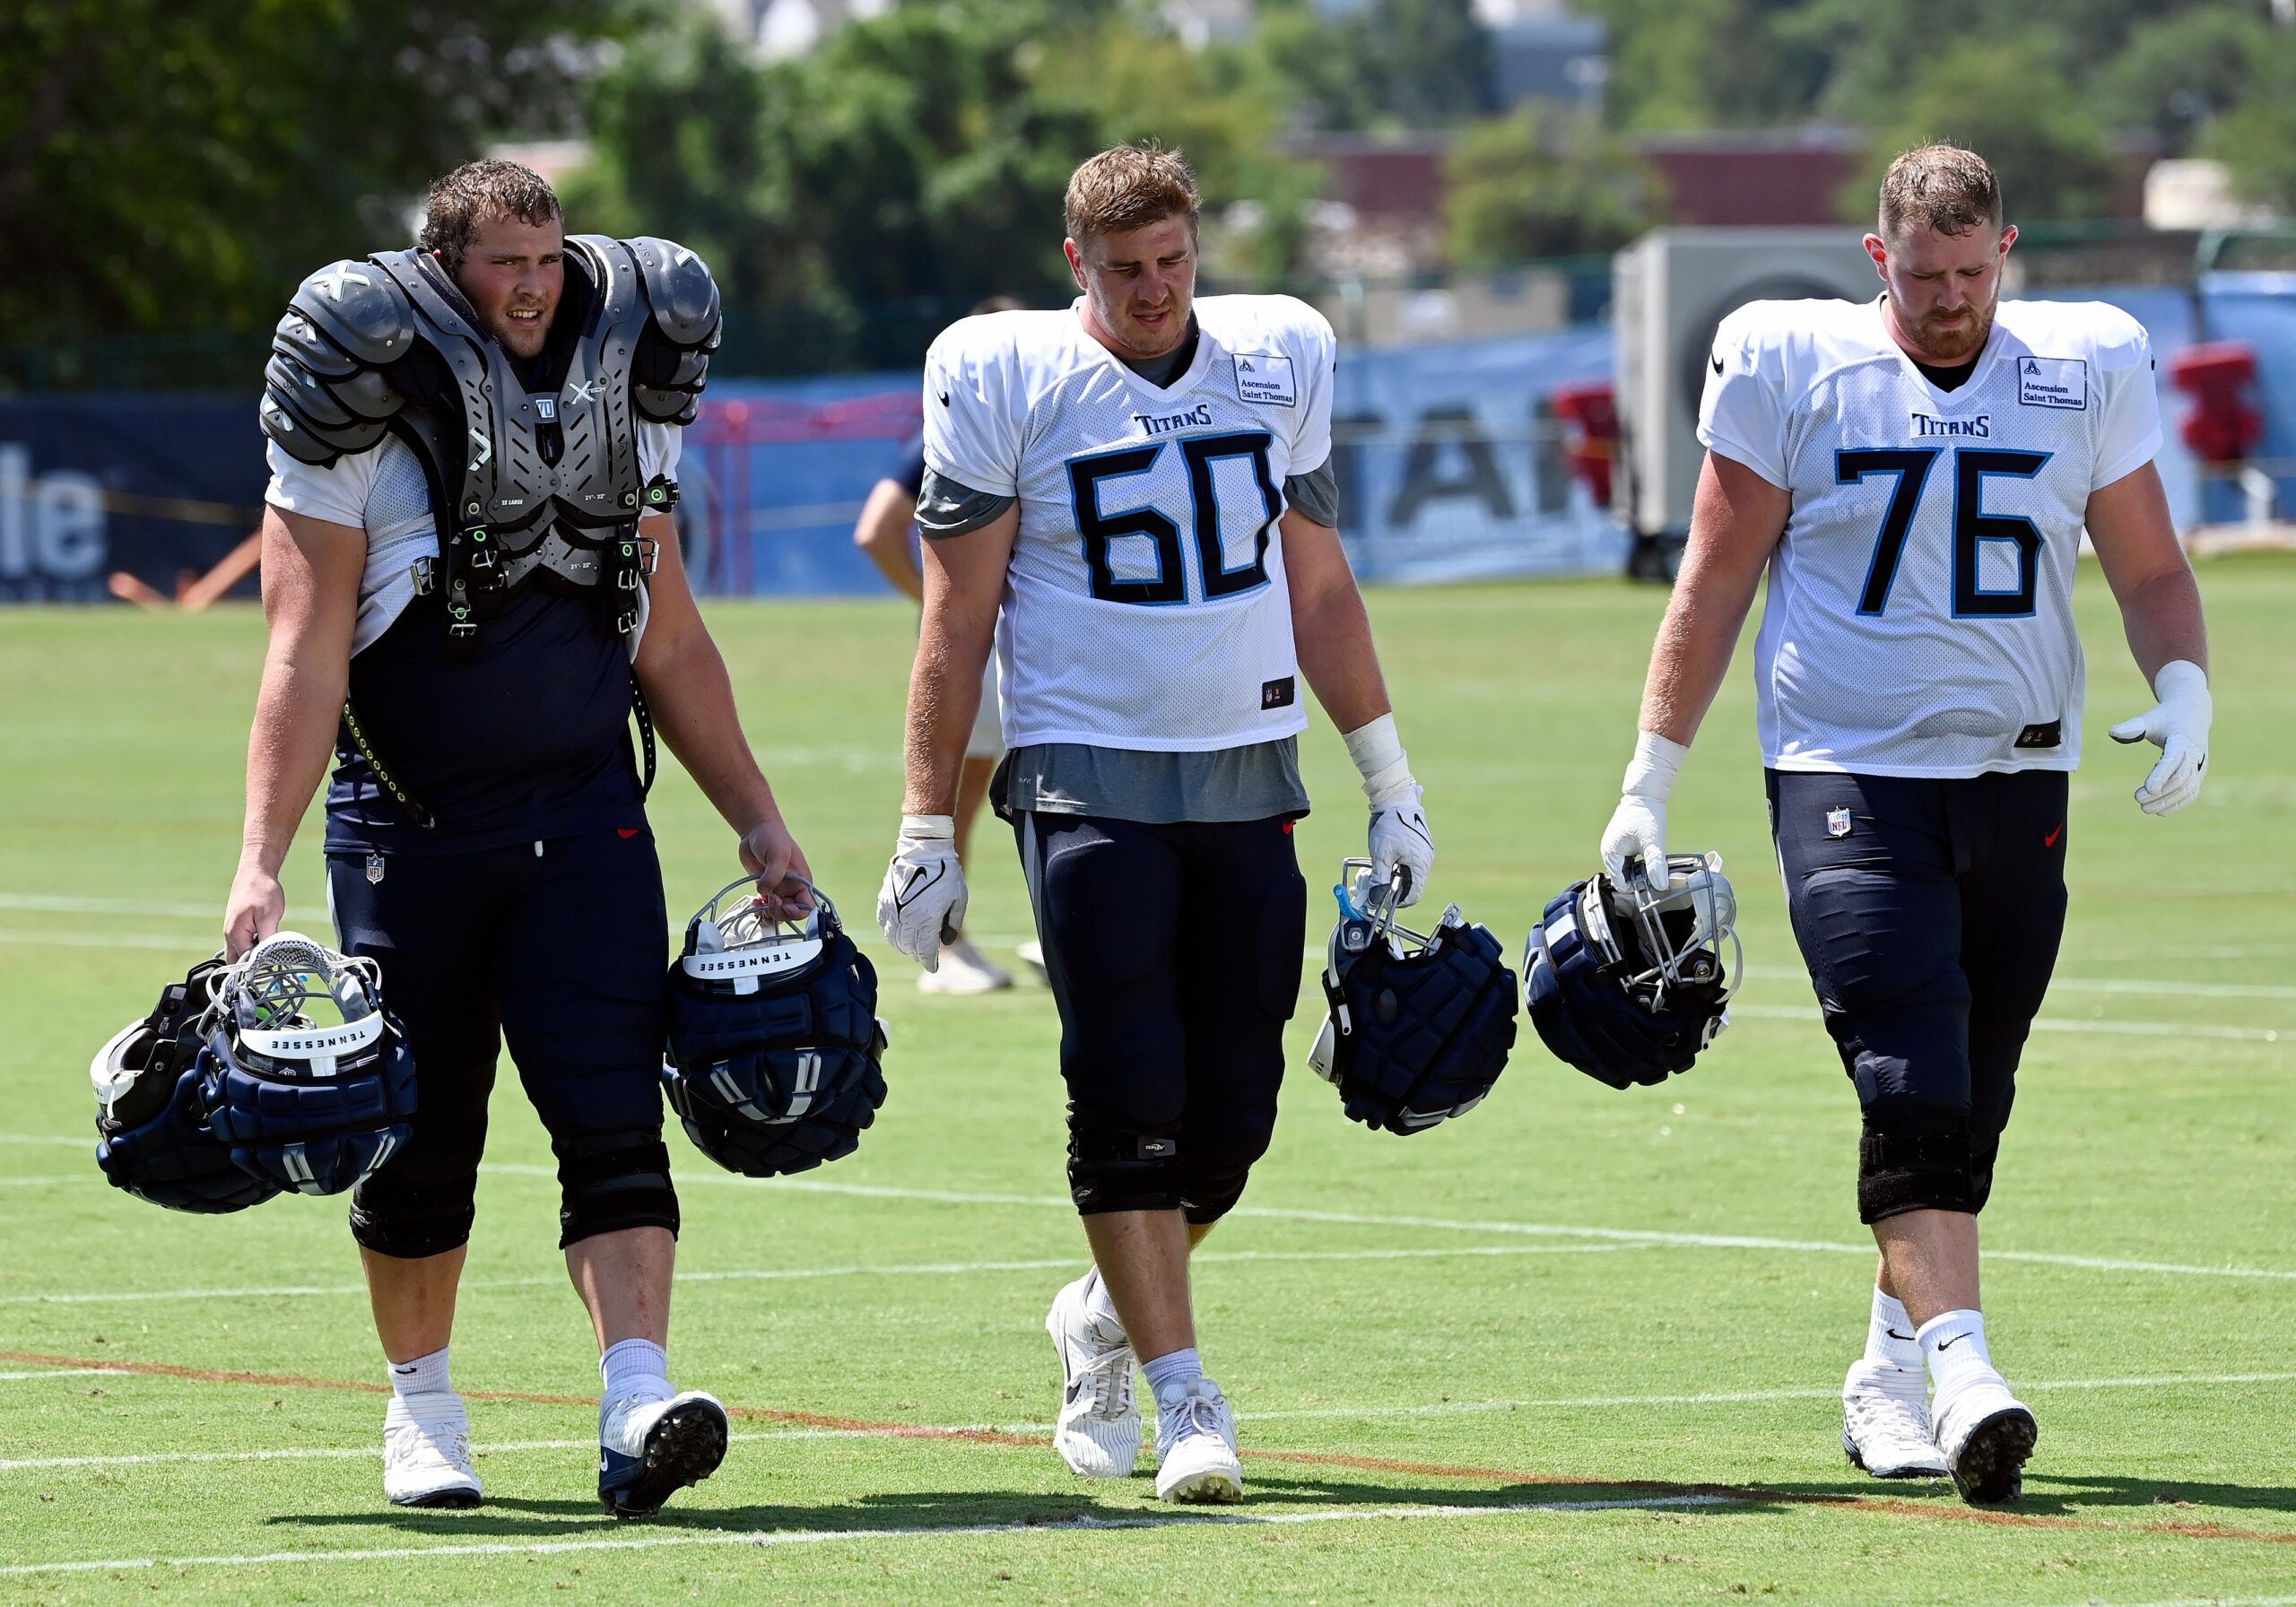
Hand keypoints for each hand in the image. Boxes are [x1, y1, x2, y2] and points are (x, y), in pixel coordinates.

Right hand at [223, 860, 283, 960]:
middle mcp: (230, 935)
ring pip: (240, 953)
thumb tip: (268, 958)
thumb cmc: (261, 891)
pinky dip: (254, 948)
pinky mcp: (239, 926)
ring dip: (254, 957)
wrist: (255, 872)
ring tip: (272, 955)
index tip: (274, 967)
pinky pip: (244, 944)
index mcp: (235, 935)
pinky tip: (267, 944)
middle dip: (253, 967)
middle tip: (272, 966)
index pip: (244, 962)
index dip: (259, 967)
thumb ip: (267, 939)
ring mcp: (233, 931)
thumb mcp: (269, 916)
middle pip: (238, 962)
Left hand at [739, 816, 815, 922]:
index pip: (807, 906)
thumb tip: (764, 892)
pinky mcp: (766, 887)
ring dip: (768, 913)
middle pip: (791, 913)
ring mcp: (779, 888)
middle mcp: (793, 887)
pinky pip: (766, 905)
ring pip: (777, 911)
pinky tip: (754, 901)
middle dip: (780, 913)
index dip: (796, 912)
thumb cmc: (772, 837)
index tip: (783, 906)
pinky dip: (759, 908)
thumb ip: (774, 875)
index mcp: (802, 881)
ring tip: (758, 904)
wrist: (756, 829)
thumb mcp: (778, 855)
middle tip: (769, 902)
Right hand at [877, 814, 965, 969]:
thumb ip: (953, 923)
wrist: (925, 849)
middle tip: (923, 955)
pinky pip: (883, 923)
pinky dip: (889, 931)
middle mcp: (908, 918)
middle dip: (917, 955)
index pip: (925, 951)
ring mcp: (894, 909)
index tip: (932, 966)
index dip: (928, 962)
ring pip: (893, 938)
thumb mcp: (959, 899)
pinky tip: (896, 931)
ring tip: (910, 946)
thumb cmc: (946, 873)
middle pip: (908, 947)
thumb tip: (945, 941)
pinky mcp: (885, 899)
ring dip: (902, 946)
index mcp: (927, 920)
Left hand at [1367, 783, 1433, 906]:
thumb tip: (1375, 900)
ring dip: (1394, 877)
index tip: (1381, 898)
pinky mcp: (1420, 846)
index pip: (1413, 896)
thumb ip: (1379, 879)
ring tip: (1379, 869)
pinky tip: (1386, 858)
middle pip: (1412, 887)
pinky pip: (1410, 864)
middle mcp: (1426, 861)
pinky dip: (1398, 867)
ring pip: (1410, 875)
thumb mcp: (1381, 854)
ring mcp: (1424, 853)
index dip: (1397, 902)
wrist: (1397, 798)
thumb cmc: (1390, 824)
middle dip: (1393, 889)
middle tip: (1376, 883)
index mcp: (1420, 865)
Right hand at [1602, 730, 1687, 888]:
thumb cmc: (1648, 817)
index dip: (1636, 888)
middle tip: (1655, 876)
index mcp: (1610, 853)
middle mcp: (1607, 851)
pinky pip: (1627, 860)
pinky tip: (1650, 859)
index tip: (1652, 886)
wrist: (1646, 794)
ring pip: (1625, 869)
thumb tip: (1660, 887)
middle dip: (1637, 880)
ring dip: (1638, 872)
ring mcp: (1613, 846)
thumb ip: (1656, 866)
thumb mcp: (1653, 844)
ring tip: (1654, 868)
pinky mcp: (1620, 842)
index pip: (1620, 882)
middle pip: (1622, 877)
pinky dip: (1638, 863)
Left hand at [2108, 660, 2209, 816]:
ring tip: (2145, 808)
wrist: (2192, 715)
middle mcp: (2195, 754)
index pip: (2173, 759)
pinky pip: (2192, 792)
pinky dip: (2178, 804)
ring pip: (2187, 788)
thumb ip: (2133, 726)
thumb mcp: (2150, 719)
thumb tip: (2112, 732)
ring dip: (2168, 801)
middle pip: (2181, 778)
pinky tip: (2160, 811)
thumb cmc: (2166, 718)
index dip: (2162, 774)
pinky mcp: (2199, 773)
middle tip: (2138, 799)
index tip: (2147, 789)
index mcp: (2183, 739)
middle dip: (2161, 792)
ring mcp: (2200, 765)